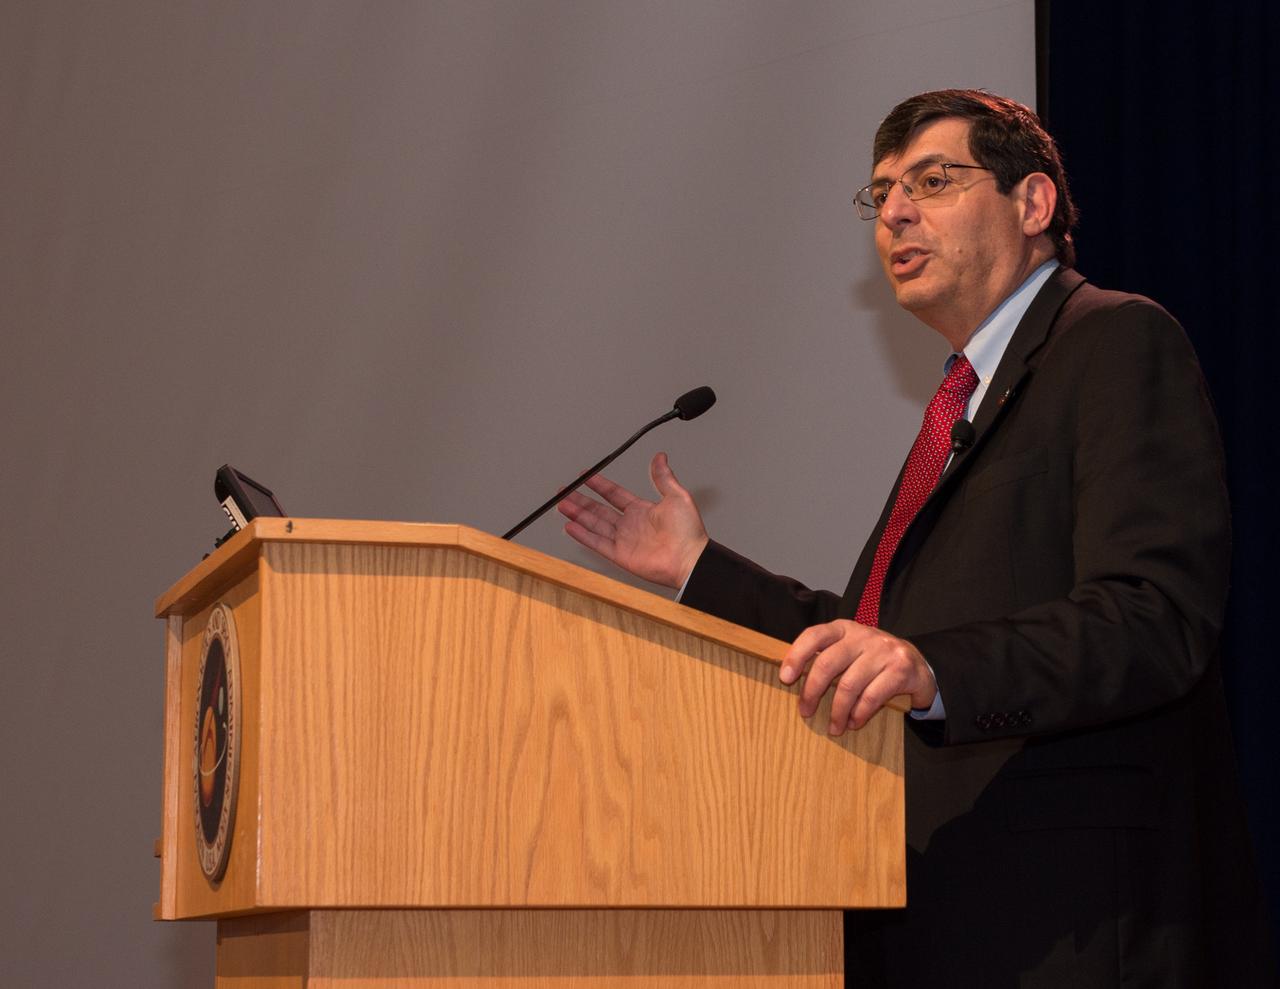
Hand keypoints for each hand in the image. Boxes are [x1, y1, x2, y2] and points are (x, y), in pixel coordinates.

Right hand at [558, 452, 708, 588]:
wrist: (690, 559)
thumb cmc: (689, 532)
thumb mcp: (677, 496)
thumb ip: (663, 477)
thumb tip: (660, 457)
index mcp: (643, 510)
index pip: (614, 494)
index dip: (599, 485)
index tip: (586, 476)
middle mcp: (631, 525)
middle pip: (599, 509)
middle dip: (581, 500)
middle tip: (565, 491)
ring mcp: (624, 541)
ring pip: (594, 524)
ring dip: (578, 514)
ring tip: (562, 505)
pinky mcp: (620, 556)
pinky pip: (597, 543)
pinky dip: (582, 535)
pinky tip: (570, 526)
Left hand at [780, 620, 935, 733]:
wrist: (920, 665)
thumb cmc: (874, 661)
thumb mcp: (850, 652)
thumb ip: (827, 659)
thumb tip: (791, 679)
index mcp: (845, 629)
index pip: (814, 635)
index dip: (796, 655)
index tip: (785, 677)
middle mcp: (863, 635)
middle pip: (828, 662)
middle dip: (812, 691)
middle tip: (805, 711)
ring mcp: (884, 650)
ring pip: (850, 684)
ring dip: (838, 711)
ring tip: (834, 727)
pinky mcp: (901, 669)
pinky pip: (872, 696)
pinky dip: (860, 713)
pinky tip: (854, 723)